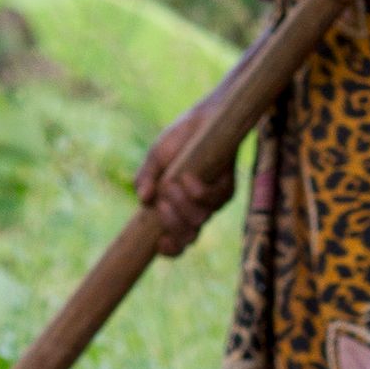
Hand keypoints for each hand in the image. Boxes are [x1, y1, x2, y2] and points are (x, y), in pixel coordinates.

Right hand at [135, 108, 236, 253]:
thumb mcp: (155, 158)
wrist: (205, 119)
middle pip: (187, 238)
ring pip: (198, 220)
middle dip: (171, 223)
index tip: (159, 241)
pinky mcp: (227, 189)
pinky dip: (196, 191)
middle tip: (162, 201)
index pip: (176, 244)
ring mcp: (213, 202)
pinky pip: (212, 200)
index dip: (170, 249)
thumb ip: (145, 178)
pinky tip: (188, 176)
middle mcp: (196, 211)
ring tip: (172, 182)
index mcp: (176, 211)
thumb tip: (142, 199)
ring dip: (181, 205)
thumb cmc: (178, 141)